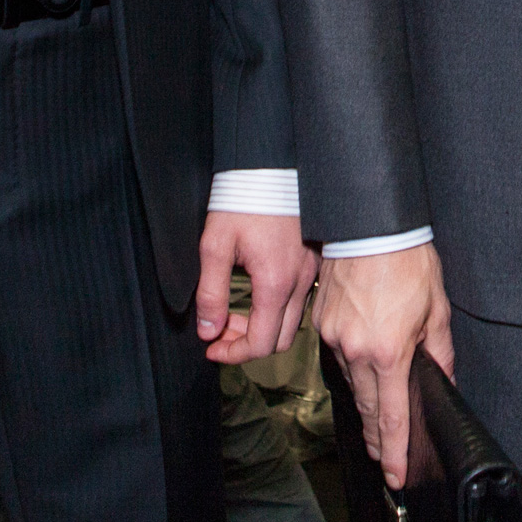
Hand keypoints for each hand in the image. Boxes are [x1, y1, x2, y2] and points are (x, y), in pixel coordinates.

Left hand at [195, 211, 318, 364]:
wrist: (271, 166)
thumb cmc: (243, 201)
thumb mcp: (215, 245)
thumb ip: (210, 293)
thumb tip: (209, 331)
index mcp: (275, 283)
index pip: (261, 343)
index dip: (233, 354)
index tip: (211, 349)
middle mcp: (299, 282)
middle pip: (280, 340)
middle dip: (247, 344)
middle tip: (221, 330)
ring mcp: (309, 271)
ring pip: (291, 322)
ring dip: (263, 327)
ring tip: (235, 313)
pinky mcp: (313, 261)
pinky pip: (299, 301)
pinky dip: (277, 310)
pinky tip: (256, 295)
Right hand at [316, 242, 451, 489]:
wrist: (370, 226)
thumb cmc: (407, 261)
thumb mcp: (436, 309)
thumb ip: (440, 351)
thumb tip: (443, 379)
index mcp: (389, 350)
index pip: (392, 415)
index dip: (394, 450)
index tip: (394, 473)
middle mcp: (356, 350)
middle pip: (368, 407)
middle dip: (378, 436)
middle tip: (384, 456)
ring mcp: (334, 337)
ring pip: (352, 383)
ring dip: (367, 401)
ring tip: (379, 418)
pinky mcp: (322, 324)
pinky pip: (338, 357)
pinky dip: (353, 369)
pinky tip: (365, 370)